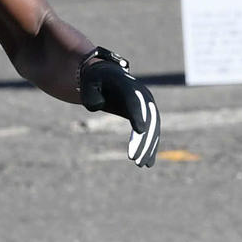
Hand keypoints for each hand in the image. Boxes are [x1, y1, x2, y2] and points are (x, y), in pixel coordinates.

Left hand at [79, 51, 160, 166]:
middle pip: (148, 119)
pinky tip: (148, 163)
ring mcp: (148, 105)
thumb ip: (91, 94)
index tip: (139, 131)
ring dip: (149, 147)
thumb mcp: (88, 84)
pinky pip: (152, 132)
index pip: (135, 103)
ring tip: (143, 165)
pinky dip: (150, 146)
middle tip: (135, 159)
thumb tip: (99, 105)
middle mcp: (143, 96)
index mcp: (129, 86)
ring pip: (153, 128)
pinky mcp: (147, 115)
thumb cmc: (95, 81)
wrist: (107, 75)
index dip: (138, 116)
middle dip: (143, 140)